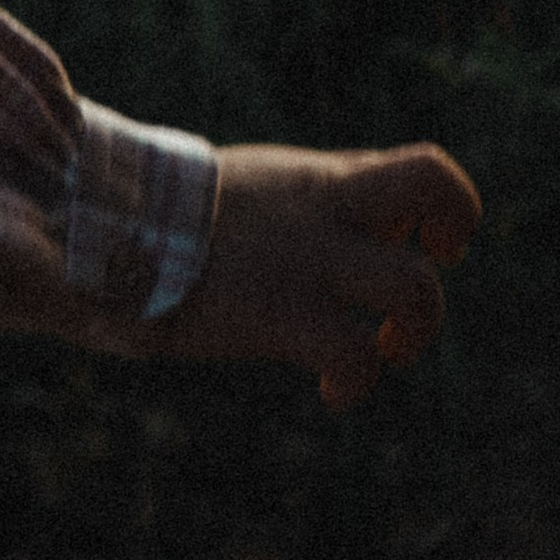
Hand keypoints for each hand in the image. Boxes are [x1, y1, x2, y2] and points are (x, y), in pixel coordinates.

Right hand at [147, 142, 480, 408]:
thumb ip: (317, 198)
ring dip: (416, 331)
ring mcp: (307, 262)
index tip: (428, 243)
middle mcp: (325, 212)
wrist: (108, 229)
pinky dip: (357, 383)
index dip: (451, 208)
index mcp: (321, 180)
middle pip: (435, 191)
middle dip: (450, 244)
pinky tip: (332, 392)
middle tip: (418, 292)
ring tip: (381, 351)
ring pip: (415, 287)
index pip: (425, 167)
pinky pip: (353, 357)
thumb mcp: (259, 188)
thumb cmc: (179, 219)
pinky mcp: (281, 315)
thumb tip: (358, 224)